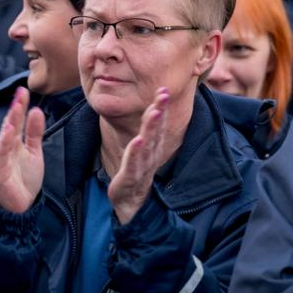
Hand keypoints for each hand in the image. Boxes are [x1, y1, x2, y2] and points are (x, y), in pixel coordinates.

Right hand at [0, 87, 45, 213]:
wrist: (20, 205)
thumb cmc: (25, 177)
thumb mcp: (34, 151)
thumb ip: (34, 132)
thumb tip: (37, 110)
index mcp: (12, 141)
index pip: (16, 120)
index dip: (20, 105)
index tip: (24, 90)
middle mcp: (4, 147)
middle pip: (9, 125)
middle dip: (15, 109)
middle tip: (21, 92)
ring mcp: (1, 158)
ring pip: (5, 137)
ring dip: (10, 122)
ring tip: (17, 107)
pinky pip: (2, 155)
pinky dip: (4, 142)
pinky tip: (10, 131)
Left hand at [108, 88, 169, 224]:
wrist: (129, 204)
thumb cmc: (136, 172)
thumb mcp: (142, 149)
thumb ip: (148, 129)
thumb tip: (153, 107)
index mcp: (153, 146)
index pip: (158, 124)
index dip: (161, 106)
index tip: (164, 89)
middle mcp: (151, 154)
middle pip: (156, 130)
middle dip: (159, 111)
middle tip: (163, 94)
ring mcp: (142, 167)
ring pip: (147, 145)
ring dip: (151, 128)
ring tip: (154, 112)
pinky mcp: (130, 179)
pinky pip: (133, 164)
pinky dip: (135, 152)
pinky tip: (138, 141)